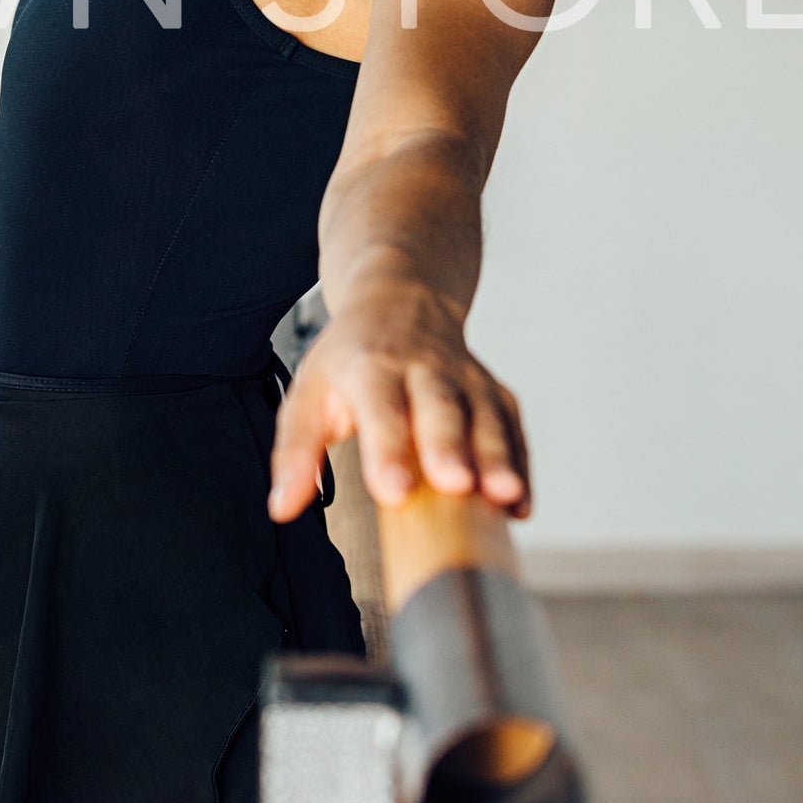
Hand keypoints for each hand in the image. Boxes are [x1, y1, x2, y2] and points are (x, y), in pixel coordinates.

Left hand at [267, 289, 531, 522]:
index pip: (381, 409)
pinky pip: (512, 427)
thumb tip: (281, 507)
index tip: (393, 491)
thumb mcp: (309, 391)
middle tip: (456, 484)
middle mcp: (424, 368)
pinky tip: (521, 505)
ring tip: (505, 497)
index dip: (387, 450)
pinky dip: (521, 464)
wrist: (402, 296)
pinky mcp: (494, 392)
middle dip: (451, 447)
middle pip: (441, 408)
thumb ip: (295, 450)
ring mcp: (465, 378)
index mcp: (372, 366)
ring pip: (486, 416)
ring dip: (499, 457)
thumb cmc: (352, 355)